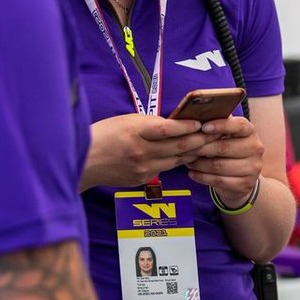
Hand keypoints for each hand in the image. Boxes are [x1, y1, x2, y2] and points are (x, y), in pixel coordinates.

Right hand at [81, 113, 222, 189]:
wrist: (84, 161)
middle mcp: (141, 151)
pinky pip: (166, 168)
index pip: (167, 129)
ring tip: (208, 144)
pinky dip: (178, 160)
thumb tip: (174, 123)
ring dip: (193, 151)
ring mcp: (143, 168)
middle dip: (199, 140)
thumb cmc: (103, 134)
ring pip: (176, 159)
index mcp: (135, 132)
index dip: (186, 126)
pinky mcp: (143, 179)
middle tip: (215, 134)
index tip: (200, 123)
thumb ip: (149, 123)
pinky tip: (188, 155)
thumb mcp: (126, 120)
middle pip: (177, 146)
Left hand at [185, 116, 263, 206]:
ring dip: (199, 164)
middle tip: (185, 147)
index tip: (203, 127)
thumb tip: (195, 116)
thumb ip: (216, 126)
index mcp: (250, 131)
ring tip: (186, 160)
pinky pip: (219, 180)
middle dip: (201, 147)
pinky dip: (202, 177)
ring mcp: (252, 168)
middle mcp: (255, 148)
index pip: (238, 125)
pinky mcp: (245, 184)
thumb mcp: (226, 135)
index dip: (220, 125)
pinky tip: (192, 173)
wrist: (242, 177)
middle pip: (224, 147)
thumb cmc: (228, 150)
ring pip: (219, 166)